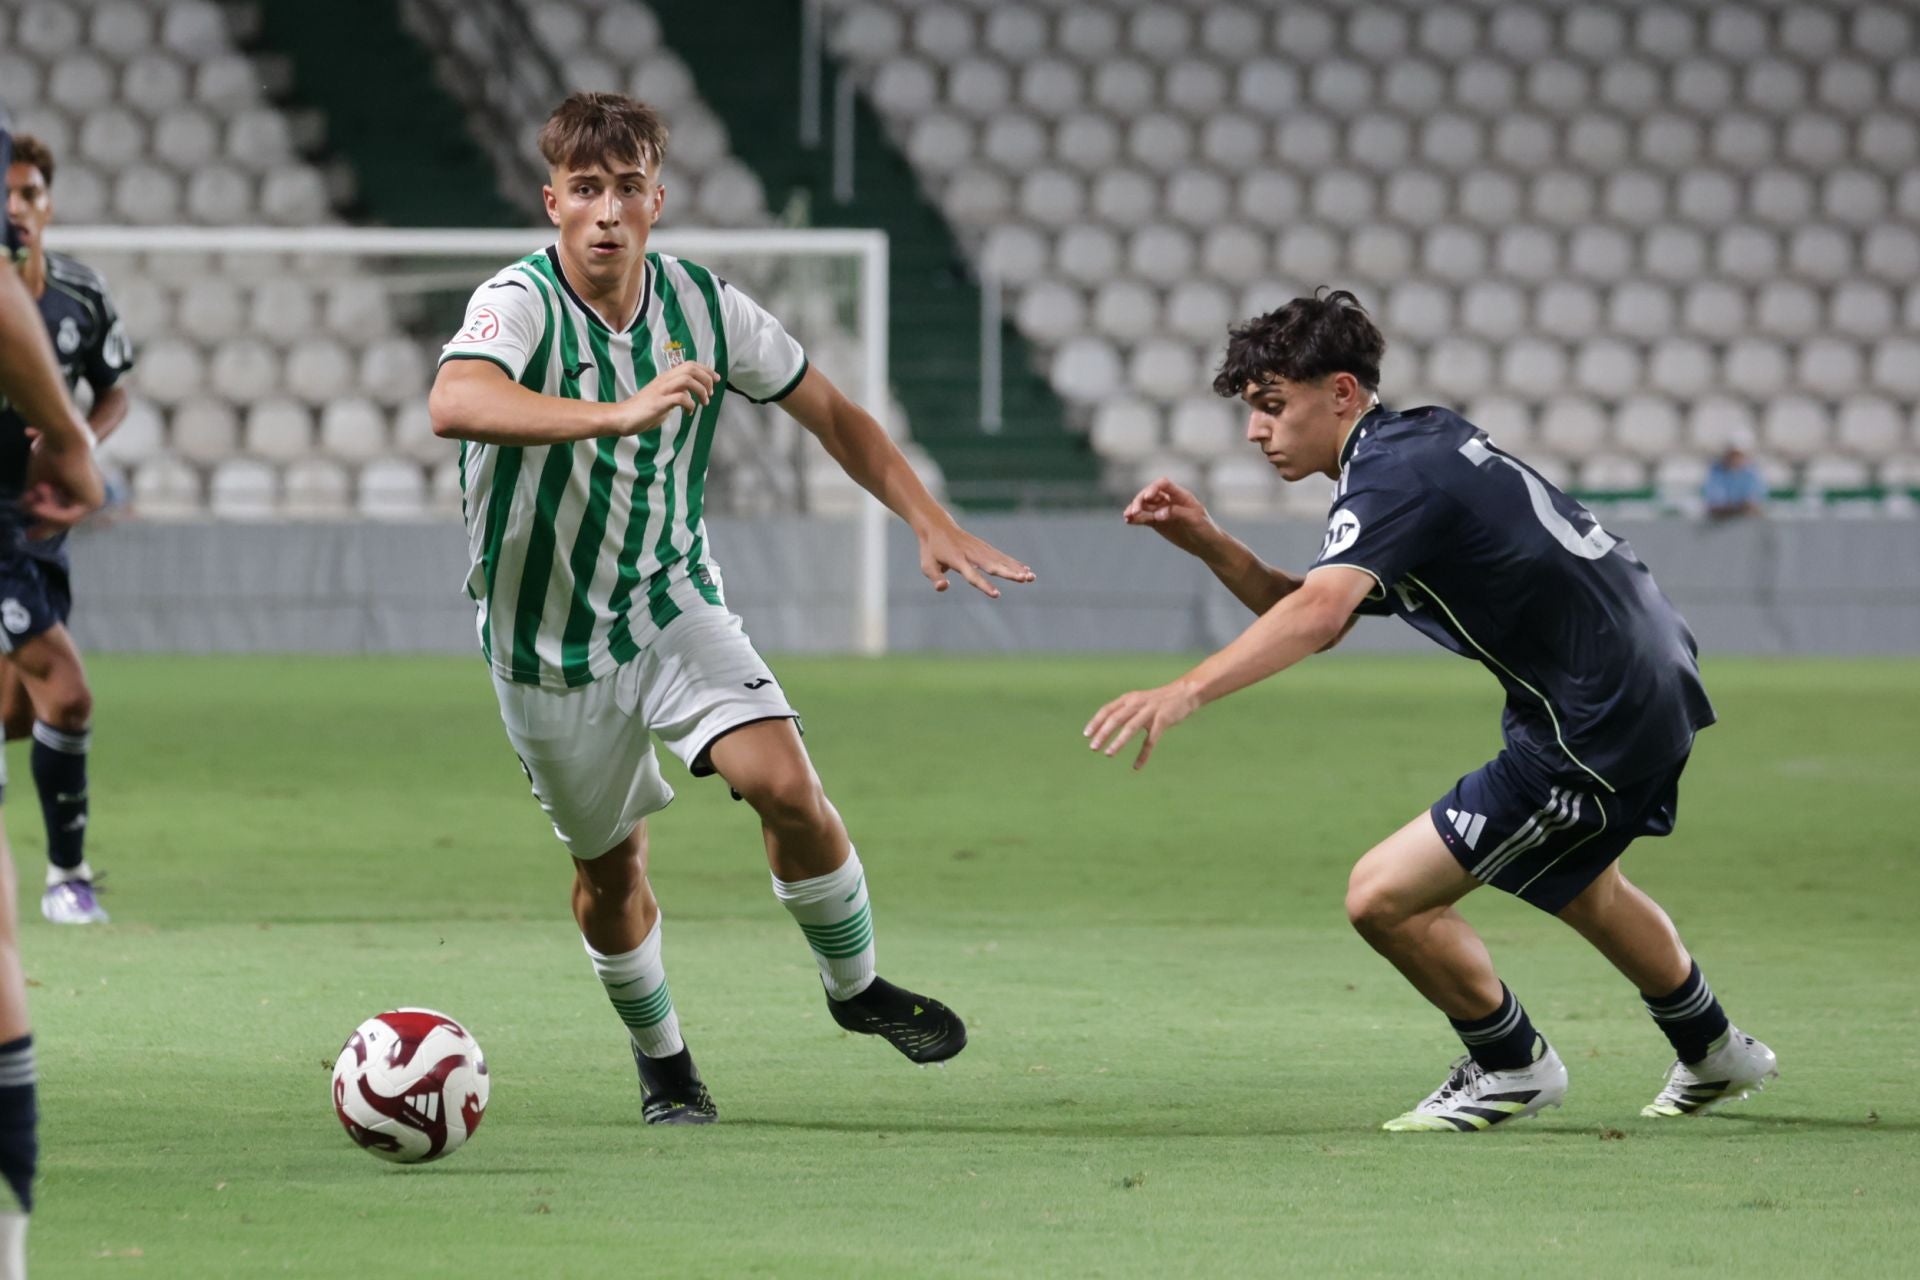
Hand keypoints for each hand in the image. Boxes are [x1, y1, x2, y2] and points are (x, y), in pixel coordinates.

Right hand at [22, 424, 104, 535]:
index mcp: (82, 489)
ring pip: (63, 520)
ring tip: (35, 491)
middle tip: (29, 537)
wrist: (64, 437)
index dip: (46, 523)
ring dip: (43, 509)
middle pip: (65, 521)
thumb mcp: (40, 479)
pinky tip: (38, 502)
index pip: (64, 514)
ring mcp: (94, 501)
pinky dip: (50, 512)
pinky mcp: (91, 502)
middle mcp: (92, 496)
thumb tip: (27, 509)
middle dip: (44, 523)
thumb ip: (37, 497)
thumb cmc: (50, 452)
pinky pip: (67, 518)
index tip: (30, 536)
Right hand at [613, 362, 717, 435]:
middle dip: (706, 378)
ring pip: (687, 379)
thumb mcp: (663, 400)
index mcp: (665, 378)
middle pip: (690, 368)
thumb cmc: (642, 410)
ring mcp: (661, 390)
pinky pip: (680, 398)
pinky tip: (688, 413)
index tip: (716, 378)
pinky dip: (690, 405)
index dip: (705, 369)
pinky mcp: (659, 402)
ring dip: (700, 390)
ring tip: (704, 402)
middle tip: (711, 393)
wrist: (622, 417)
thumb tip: (689, 399)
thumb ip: (676, 396)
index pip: (689, 365)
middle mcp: (664, 380)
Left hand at [918, 522, 1034, 597]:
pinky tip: (1026, 570)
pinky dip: (1014, 563)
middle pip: (993, 565)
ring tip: (1031, 577)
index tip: (997, 594)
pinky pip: (1001, 556)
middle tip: (1025, 579)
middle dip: (1009, 573)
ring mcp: (980, 549)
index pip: (972, 575)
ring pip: (1001, 560)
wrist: (937, 526)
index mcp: (957, 560)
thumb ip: (936, 578)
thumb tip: (943, 588)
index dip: (984, 585)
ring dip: (1016, 569)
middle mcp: (971, 553)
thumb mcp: (927, 565)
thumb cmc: (931, 550)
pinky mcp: (984, 547)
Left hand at [1084, 680, 1200, 770]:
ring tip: (1108, 754)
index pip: (1107, 710)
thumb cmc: (1159, 701)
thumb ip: (1124, 710)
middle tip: (1093, 747)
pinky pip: (1151, 740)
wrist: (1185, 693)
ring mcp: (1150, 711)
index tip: (1086, 734)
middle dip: (1103, 733)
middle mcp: (1137, 703)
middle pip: (1116, 718)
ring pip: (1130, 727)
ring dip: (1118, 742)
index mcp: (1129, 699)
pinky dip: (1143, 754)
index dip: (1096, 722)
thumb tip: (1105, 724)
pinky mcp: (1163, 720)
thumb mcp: (1138, 700)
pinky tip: (1137, 766)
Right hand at [1123, 477, 1219, 558]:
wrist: (1207, 545)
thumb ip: (1177, 513)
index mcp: (1181, 495)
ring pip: (1145, 506)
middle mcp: (1170, 500)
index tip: (1147, 498)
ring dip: (1135, 509)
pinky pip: (1144, 518)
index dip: (1153, 488)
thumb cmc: (1206, 529)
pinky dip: (1136, 519)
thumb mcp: (1194, 520)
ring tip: (1127, 517)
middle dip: (1140, 500)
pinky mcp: (1158, 523)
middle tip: (1133, 511)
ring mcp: (1163, 512)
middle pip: (1150, 494)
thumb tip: (1158, 513)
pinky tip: (1129, 521)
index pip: (1163, 484)